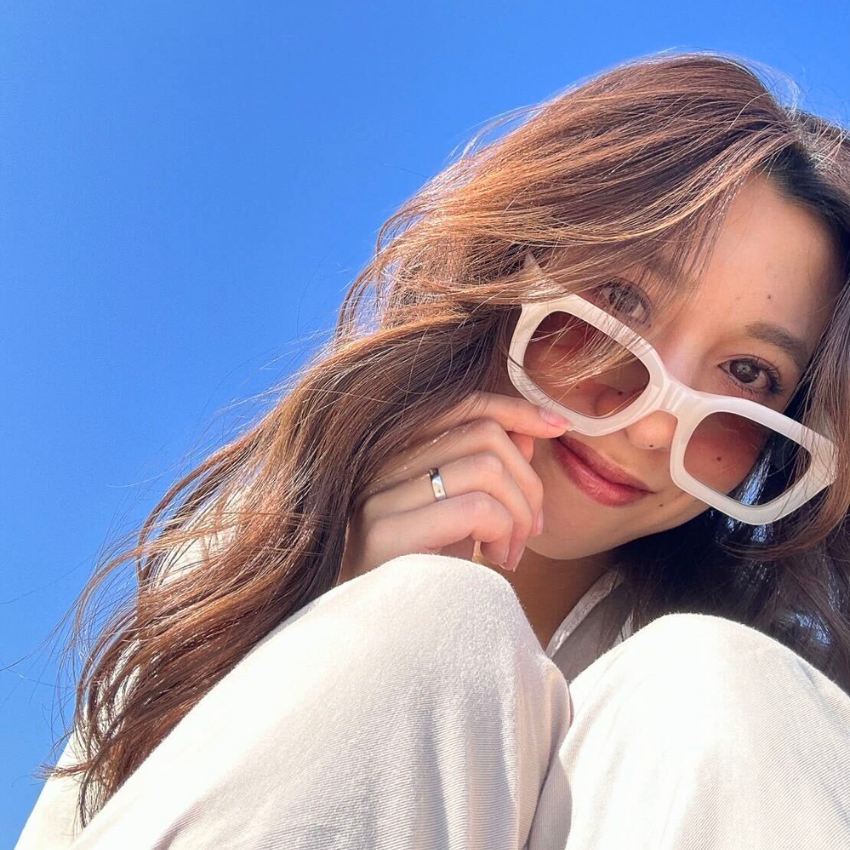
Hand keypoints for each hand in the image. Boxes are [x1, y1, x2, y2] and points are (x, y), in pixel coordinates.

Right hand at [339, 391, 571, 580]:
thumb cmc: (418, 574)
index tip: (558, 427)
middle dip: (528, 480)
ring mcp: (380, 497)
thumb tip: (527, 432)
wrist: (371, 636)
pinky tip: (495, 561)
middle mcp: (380, 464)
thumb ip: (486, 472)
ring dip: (518, 512)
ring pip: (486, 467)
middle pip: (483, 434)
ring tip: (510, 552)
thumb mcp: (458, 516)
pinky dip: (503, 531)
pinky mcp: (387, 533)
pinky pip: (474, 508)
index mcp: (396, 452)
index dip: (517, 409)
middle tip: (532, 530)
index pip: (462, 405)